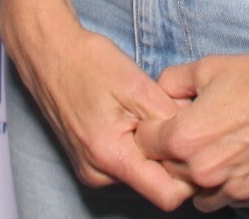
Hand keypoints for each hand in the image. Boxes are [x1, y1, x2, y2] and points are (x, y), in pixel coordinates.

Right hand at [10, 15, 199, 208]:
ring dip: (154, 148)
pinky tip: (133, 116)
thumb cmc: (88, 63)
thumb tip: (200, 139)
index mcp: (111, 158)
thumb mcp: (139, 86)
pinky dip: (138, 144)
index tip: (197, 144)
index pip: (168, 196)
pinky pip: (126, 163)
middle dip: (172, 156)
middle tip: (171, 117)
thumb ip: (171, 119)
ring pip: (142, 173)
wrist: (48, 52)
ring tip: (147, 111)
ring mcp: (91, 170)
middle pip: (156, 185)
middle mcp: (98, 173)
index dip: (190, 174)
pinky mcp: (89, 161)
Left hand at [137, 13, 248, 211]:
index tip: (168, 122)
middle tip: (200, 132)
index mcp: (184, 140)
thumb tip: (159, 95)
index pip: (144, 146)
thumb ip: (170, 83)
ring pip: (202, 195)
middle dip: (177, 154)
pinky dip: (236, 183)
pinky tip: (248, 156)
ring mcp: (235, 189)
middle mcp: (205, 172)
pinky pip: (236, 198)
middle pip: (171, 172)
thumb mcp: (206, 68)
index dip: (154, 130)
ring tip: (224, 148)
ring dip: (204, 177)